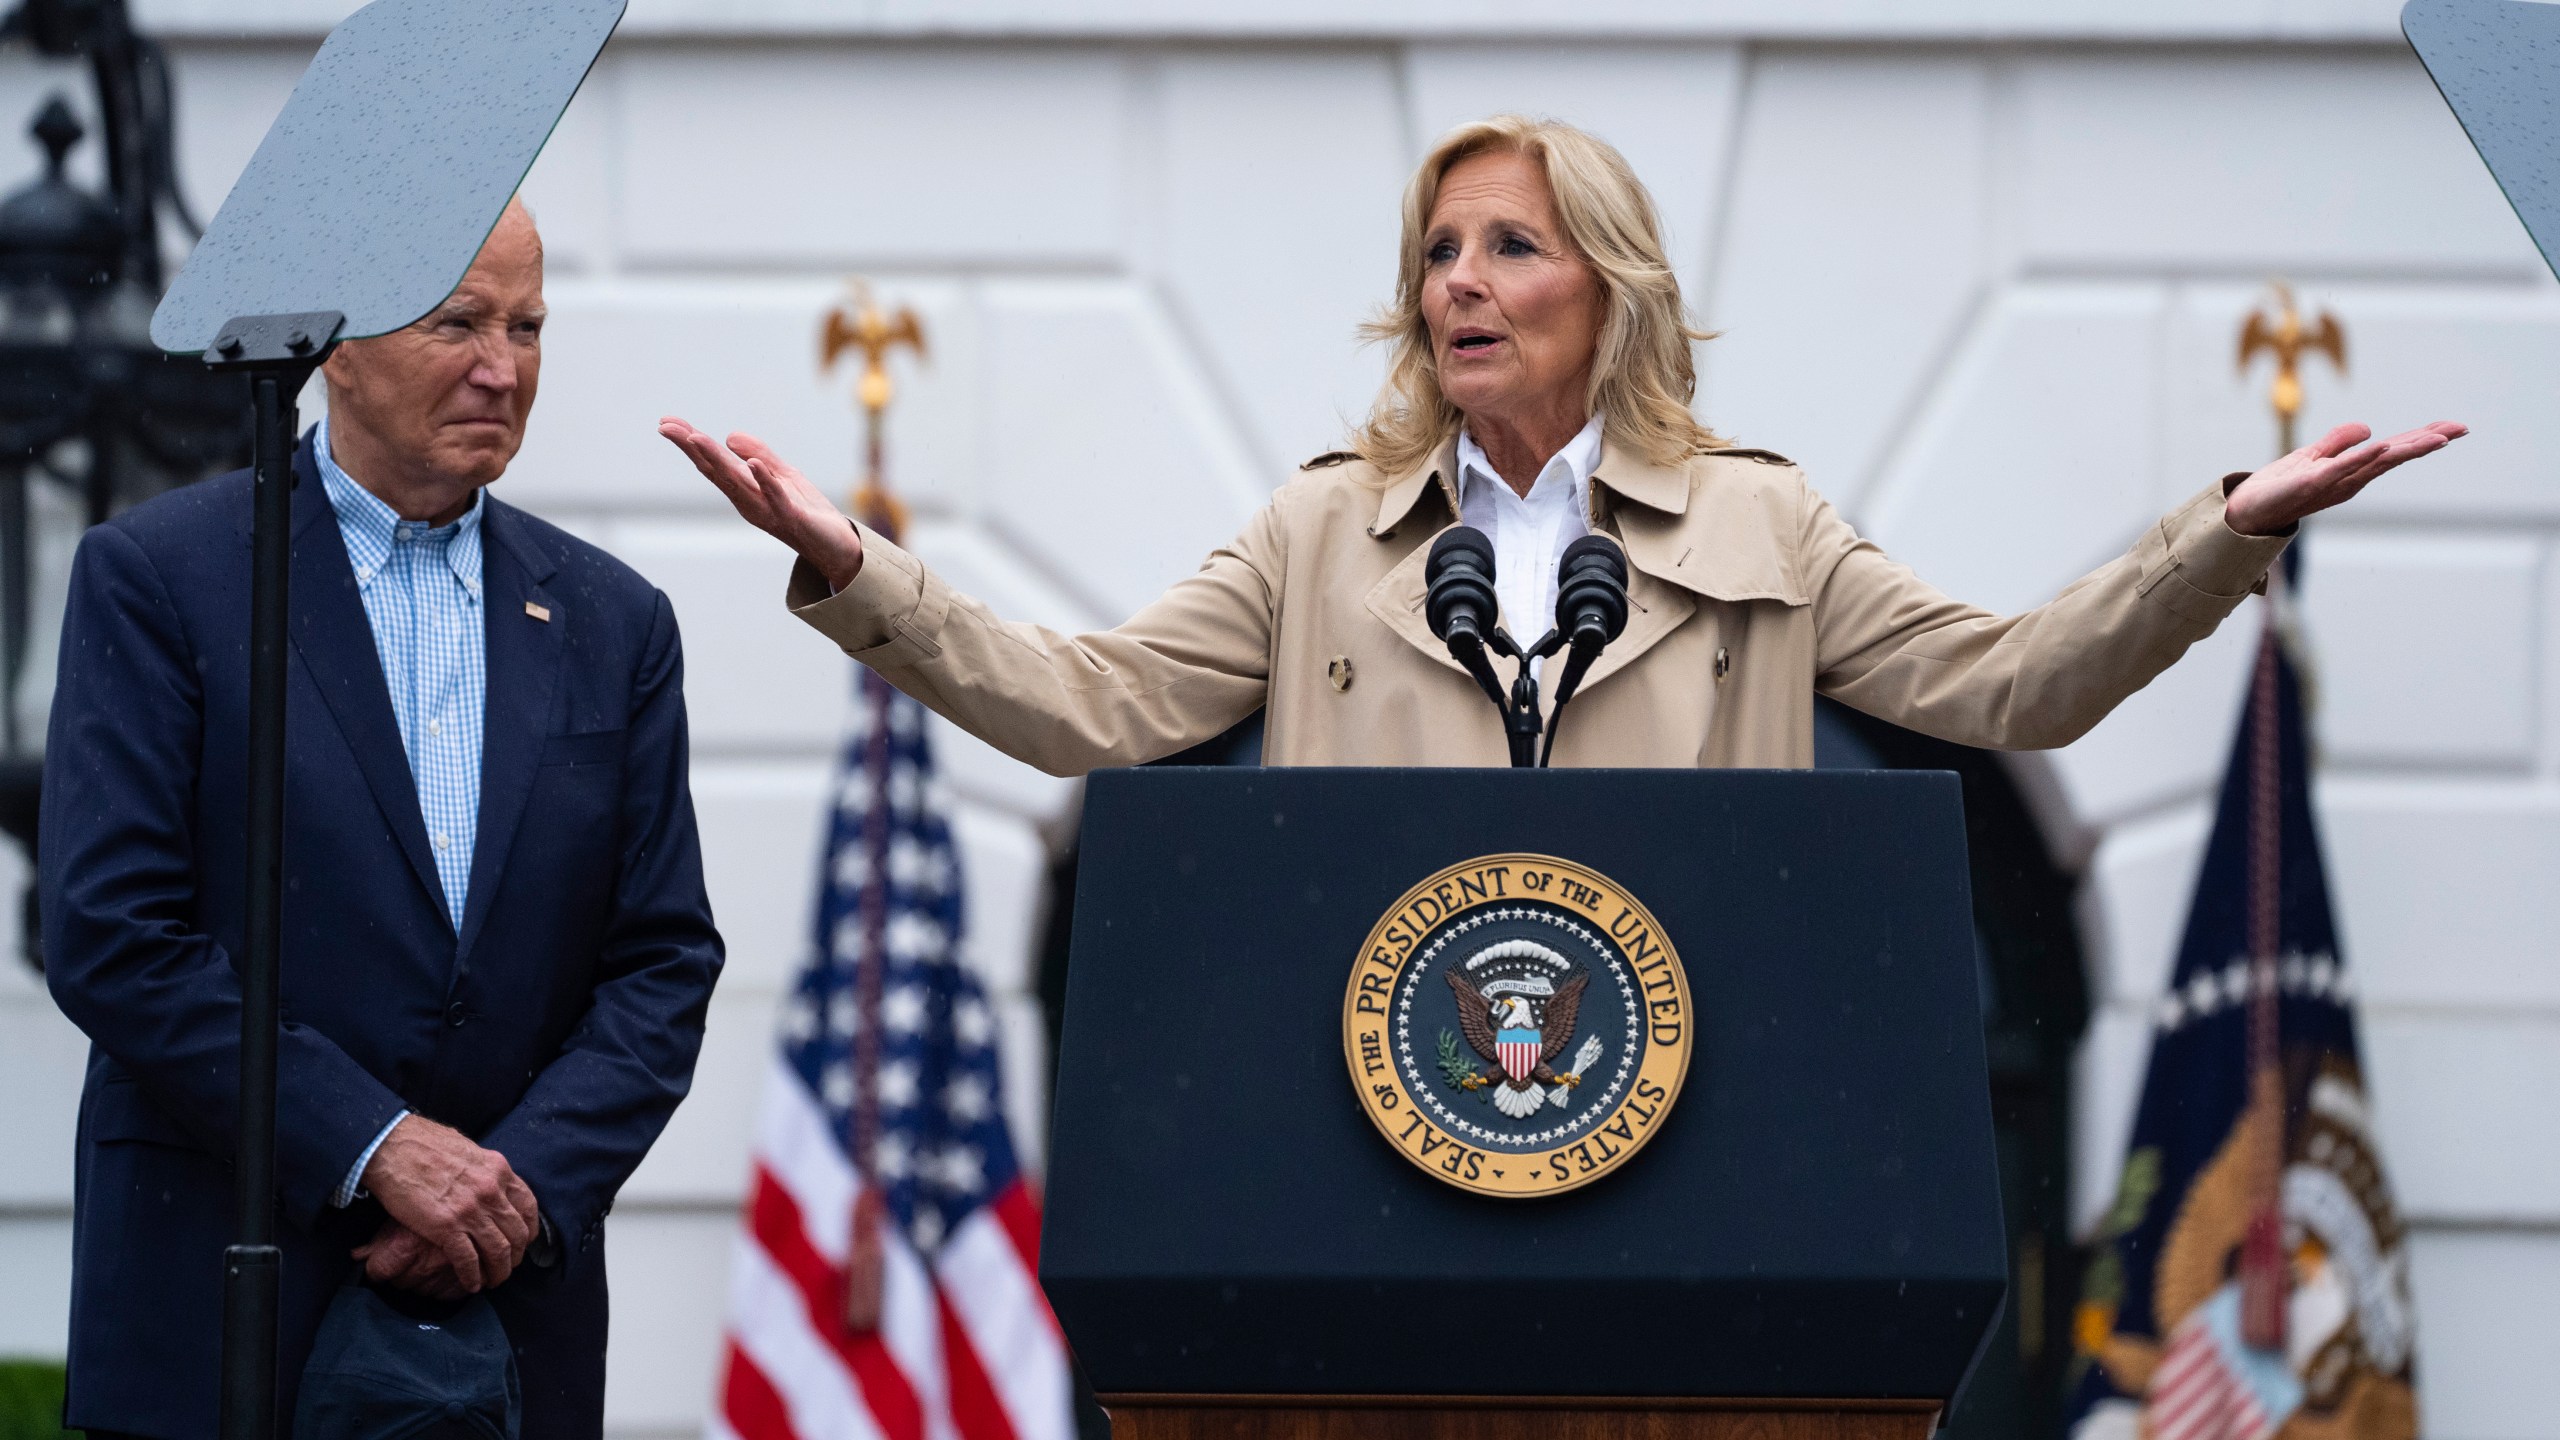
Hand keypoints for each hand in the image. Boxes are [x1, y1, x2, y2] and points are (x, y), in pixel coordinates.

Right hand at [360, 1116, 539, 1293]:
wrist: (392, 1147)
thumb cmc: (424, 1144)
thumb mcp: (467, 1149)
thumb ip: (483, 1170)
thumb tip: (488, 1181)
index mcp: (498, 1170)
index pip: (528, 1206)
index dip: (529, 1229)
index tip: (524, 1241)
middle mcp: (491, 1191)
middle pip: (517, 1233)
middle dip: (516, 1255)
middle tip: (508, 1266)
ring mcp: (470, 1210)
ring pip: (498, 1250)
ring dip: (499, 1271)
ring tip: (494, 1281)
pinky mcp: (446, 1227)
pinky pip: (468, 1259)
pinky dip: (473, 1276)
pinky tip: (472, 1284)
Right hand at [658, 417, 864, 590]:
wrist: (838, 545)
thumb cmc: (807, 511)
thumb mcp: (783, 475)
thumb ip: (759, 455)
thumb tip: (729, 436)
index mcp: (745, 490)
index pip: (712, 463)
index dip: (690, 443)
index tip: (666, 422)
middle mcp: (750, 501)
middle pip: (716, 471)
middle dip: (692, 448)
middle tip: (667, 427)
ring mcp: (769, 510)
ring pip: (738, 482)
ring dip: (717, 460)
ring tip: (696, 438)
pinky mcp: (793, 516)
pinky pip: (776, 497)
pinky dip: (765, 480)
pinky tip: (753, 464)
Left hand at [2223, 420, 2467, 535]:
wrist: (2245, 509)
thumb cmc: (2277, 486)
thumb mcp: (2312, 457)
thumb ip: (2338, 443)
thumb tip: (2369, 428)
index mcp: (2352, 470)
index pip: (2393, 450)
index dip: (2422, 438)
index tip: (2453, 428)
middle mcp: (2349, 479)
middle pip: (2395, 456)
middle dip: (2428, 441)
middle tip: (2462, 429)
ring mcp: (2333, 482)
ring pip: (2378, 462)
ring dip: (2407, 448)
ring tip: (2438, 437)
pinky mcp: (2312, 482)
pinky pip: (2342, 468)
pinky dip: (2363, 457)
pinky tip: (2384, 446)